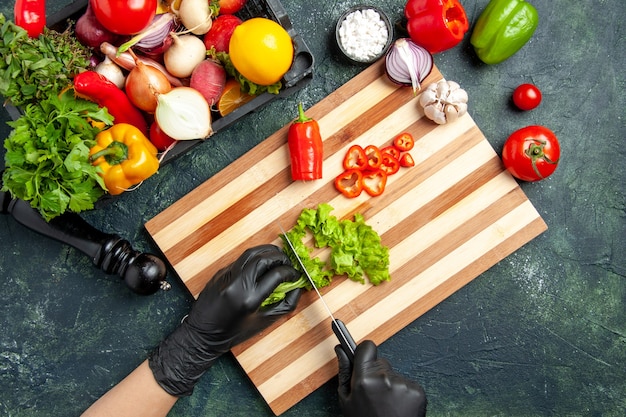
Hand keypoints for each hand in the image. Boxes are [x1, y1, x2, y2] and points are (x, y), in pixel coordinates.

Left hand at [149, 245, 301, 395]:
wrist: (202, 335)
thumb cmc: (234, 333)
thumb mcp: (263, 323)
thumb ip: (285, 305)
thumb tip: (297, 288)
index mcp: (249, 299)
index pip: (276, 275)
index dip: (290, 273)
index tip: (295, 275)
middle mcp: (237, 284)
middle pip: (263, 259)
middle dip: (280, 258)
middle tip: (288, 264)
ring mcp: (226, 276)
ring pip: (251, 253)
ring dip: (267, 252)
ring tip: (277, 258)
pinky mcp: (220, 273)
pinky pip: (240, 260)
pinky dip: (254, 258)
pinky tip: (261, 264)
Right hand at [335, 340, 426, 416]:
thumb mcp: (347, 401)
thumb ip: (344, 371)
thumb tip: (341, 349)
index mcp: (364, 380)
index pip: (367, 347)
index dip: (364, 353)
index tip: (364, 359)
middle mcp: (385, 379)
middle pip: (381, 363)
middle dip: (377, 374)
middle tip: (375, 395)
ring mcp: (402, 385)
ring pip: (394, 375)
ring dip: (391, 385)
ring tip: (387, 404)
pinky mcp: (416, 391)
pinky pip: (407, 384)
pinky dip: (404, 393)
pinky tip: (398, 406)